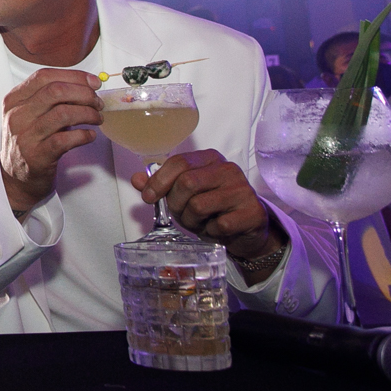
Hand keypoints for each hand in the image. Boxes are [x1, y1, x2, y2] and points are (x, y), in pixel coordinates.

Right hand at [0, 69, 103, 214]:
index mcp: (14, 100)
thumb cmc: (29, 141)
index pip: (44, 76)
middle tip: (98, 102)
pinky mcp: (37, 155)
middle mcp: (17, 115)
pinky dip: (84, 135)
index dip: (74, 76)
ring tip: (97, 118)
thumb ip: (50, 98)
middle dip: (84, 93)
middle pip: (55, 91)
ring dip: (88, 113)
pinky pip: (66, 139)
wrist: (16, 176)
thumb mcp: (30, 114)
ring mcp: (25, 136)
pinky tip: (89, 135)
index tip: (93, 83)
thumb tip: (86, 85)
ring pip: (63, 113)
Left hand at [132, 150, 275, 260]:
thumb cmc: (212, 208)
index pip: (178, 163)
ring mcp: (243, 190)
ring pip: (199, 205)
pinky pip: (219, 225)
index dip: (159, 181)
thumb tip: (137, 179)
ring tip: (200, 221)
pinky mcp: (252, 212)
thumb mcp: (184, 195)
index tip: (148, 197)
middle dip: (175, 204)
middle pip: (187, 183)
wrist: (247, 228)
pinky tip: (217, 228)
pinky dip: (211, 232)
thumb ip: (161, 185)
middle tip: (180, 213)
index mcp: (209, 159)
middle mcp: (228, 169)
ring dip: (191, 220)